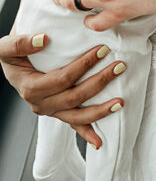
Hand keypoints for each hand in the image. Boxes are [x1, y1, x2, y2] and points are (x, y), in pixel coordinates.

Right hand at [0, 32, 124, 147]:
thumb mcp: (7, 46)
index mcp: (30, 88)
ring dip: (100, 110)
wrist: (11, 64)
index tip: (102, 50)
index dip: (84, 65)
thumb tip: (43, 39)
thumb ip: (21, 43)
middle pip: (74, 97)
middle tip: (119, 66)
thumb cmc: (11, 54)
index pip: (63, 78)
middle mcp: (40, 104)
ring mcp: (50, 110)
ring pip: (77, 116)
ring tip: (120, 102)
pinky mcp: (57, 112)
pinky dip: (86, 133)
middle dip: (99, 82)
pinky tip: (99, 141)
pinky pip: (73, 125)